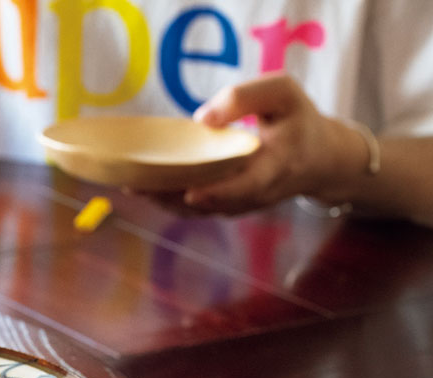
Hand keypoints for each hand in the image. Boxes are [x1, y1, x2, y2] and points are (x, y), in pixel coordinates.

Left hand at [157, 73, 369, 214]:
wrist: (319, 158)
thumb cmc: (297, 119)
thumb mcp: (283, 94)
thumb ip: (244, 98)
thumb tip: (202, 119)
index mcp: (277, 165)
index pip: (249, 185)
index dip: (220, 192)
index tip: (192, 193)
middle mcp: (257, 193)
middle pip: (211, 202)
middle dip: (173, 197)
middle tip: (136, 187)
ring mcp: (241, 205)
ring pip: (199, 210)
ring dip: (163, 201)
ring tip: (131, 187)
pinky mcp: (228, 207)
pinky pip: (196, 208)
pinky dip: (169, 200)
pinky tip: (142, 187)